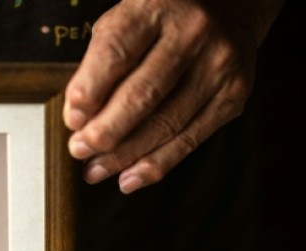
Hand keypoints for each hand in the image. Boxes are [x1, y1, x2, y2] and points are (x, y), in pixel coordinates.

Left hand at [63, 0, 282, 193]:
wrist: (229, 9)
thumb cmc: (161, 22)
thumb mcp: (125, 21)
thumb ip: (101, 63)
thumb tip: (78, 118)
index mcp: (155, 7)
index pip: (116, 52)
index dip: (90, 90)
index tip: (71, 119)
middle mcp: (192, 33)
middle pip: (142, 94)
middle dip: (105, 131)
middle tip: (79, 150)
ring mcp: (218, 65)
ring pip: (166, 123)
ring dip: (124, 156)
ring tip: (95, 171)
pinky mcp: (234, 95)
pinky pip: (189, 140)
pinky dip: (155, 164)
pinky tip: (128, 178)